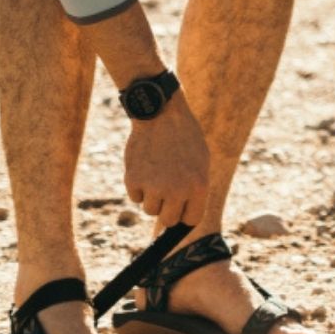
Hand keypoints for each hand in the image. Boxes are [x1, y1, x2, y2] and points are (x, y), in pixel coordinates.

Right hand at [124, 93, 209, 226]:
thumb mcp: (200, 162)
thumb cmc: (184, 137)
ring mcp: (154, 186)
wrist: (161, 113)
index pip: (191, 220)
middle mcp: (177, 190)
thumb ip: (194, 190)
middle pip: (168, 220)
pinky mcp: (133, 180)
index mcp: (199, 186)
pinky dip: (138, 186)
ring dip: (152, 196)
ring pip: (150, 210)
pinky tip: (145, 166)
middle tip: (166, 190)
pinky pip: (135, 197)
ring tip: (157, 172)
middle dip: (166, 209)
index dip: (184, 214)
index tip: (180, 209)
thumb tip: (181, 219)